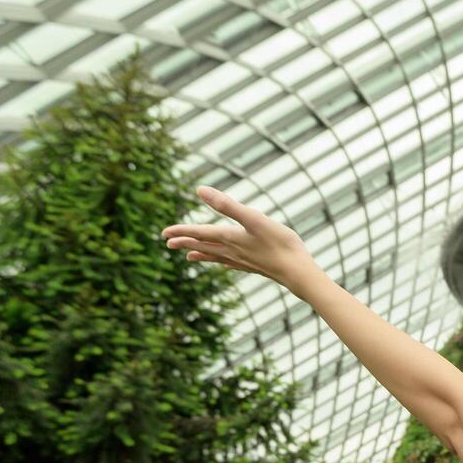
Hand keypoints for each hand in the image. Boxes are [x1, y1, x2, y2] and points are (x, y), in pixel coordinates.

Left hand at [162, 187, 319, 290]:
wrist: (298, 272)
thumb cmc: (279, 244)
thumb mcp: (253, 219)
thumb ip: (227, 205)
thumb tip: (200, 190)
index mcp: (230, 237)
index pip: (200, 233)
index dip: (182, 231)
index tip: (164, 233)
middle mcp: (233, 250)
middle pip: (204, 246)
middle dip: (185, 242)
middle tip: (168, 243)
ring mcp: (243, 260)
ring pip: (216, 256)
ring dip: (201, 254)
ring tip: (189, 256)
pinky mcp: (255, 266)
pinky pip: (232, 264)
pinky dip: (223, 262)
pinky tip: (225, 264)